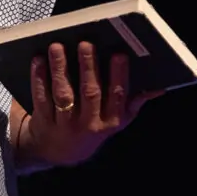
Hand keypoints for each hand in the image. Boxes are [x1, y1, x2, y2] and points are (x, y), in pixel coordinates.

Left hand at [19, 41, 163, 167]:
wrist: (56, 152)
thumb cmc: (90, 125)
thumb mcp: (114, 120)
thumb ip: (132, 102)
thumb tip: (158, 87)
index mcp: (110, 121)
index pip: (117, 97)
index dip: (119, 76)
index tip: (119, 53)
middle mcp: (89, 125)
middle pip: (90, 94)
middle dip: (88, 67)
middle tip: (85, 43)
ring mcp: (65, 125)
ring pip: (63, 95)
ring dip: (60, 69)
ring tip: (57, 46)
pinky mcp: (43, 122)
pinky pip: (40, 97)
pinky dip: (39, 77)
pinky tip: (38, 59)